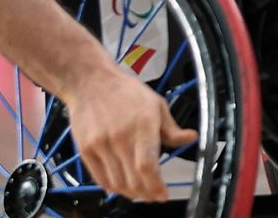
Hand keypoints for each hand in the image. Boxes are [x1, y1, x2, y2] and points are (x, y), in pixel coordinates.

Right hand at [61, 62, 197, 201]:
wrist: (90, 82)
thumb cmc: (126, 92)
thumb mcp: (156, 104)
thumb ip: (172, 128)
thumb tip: (191, 138)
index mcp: (142, 125)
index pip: (147, 165)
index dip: (156, 186)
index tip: (163, 195)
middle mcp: (120, 137)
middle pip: (133, 179)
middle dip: (146, 194)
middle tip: (154, 196)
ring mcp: (101, 145)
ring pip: (117, 183)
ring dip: (130, 193)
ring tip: (140, 192)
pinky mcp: (86, 149)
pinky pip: (100, 178)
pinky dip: (113, 187)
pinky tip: (122, 186)